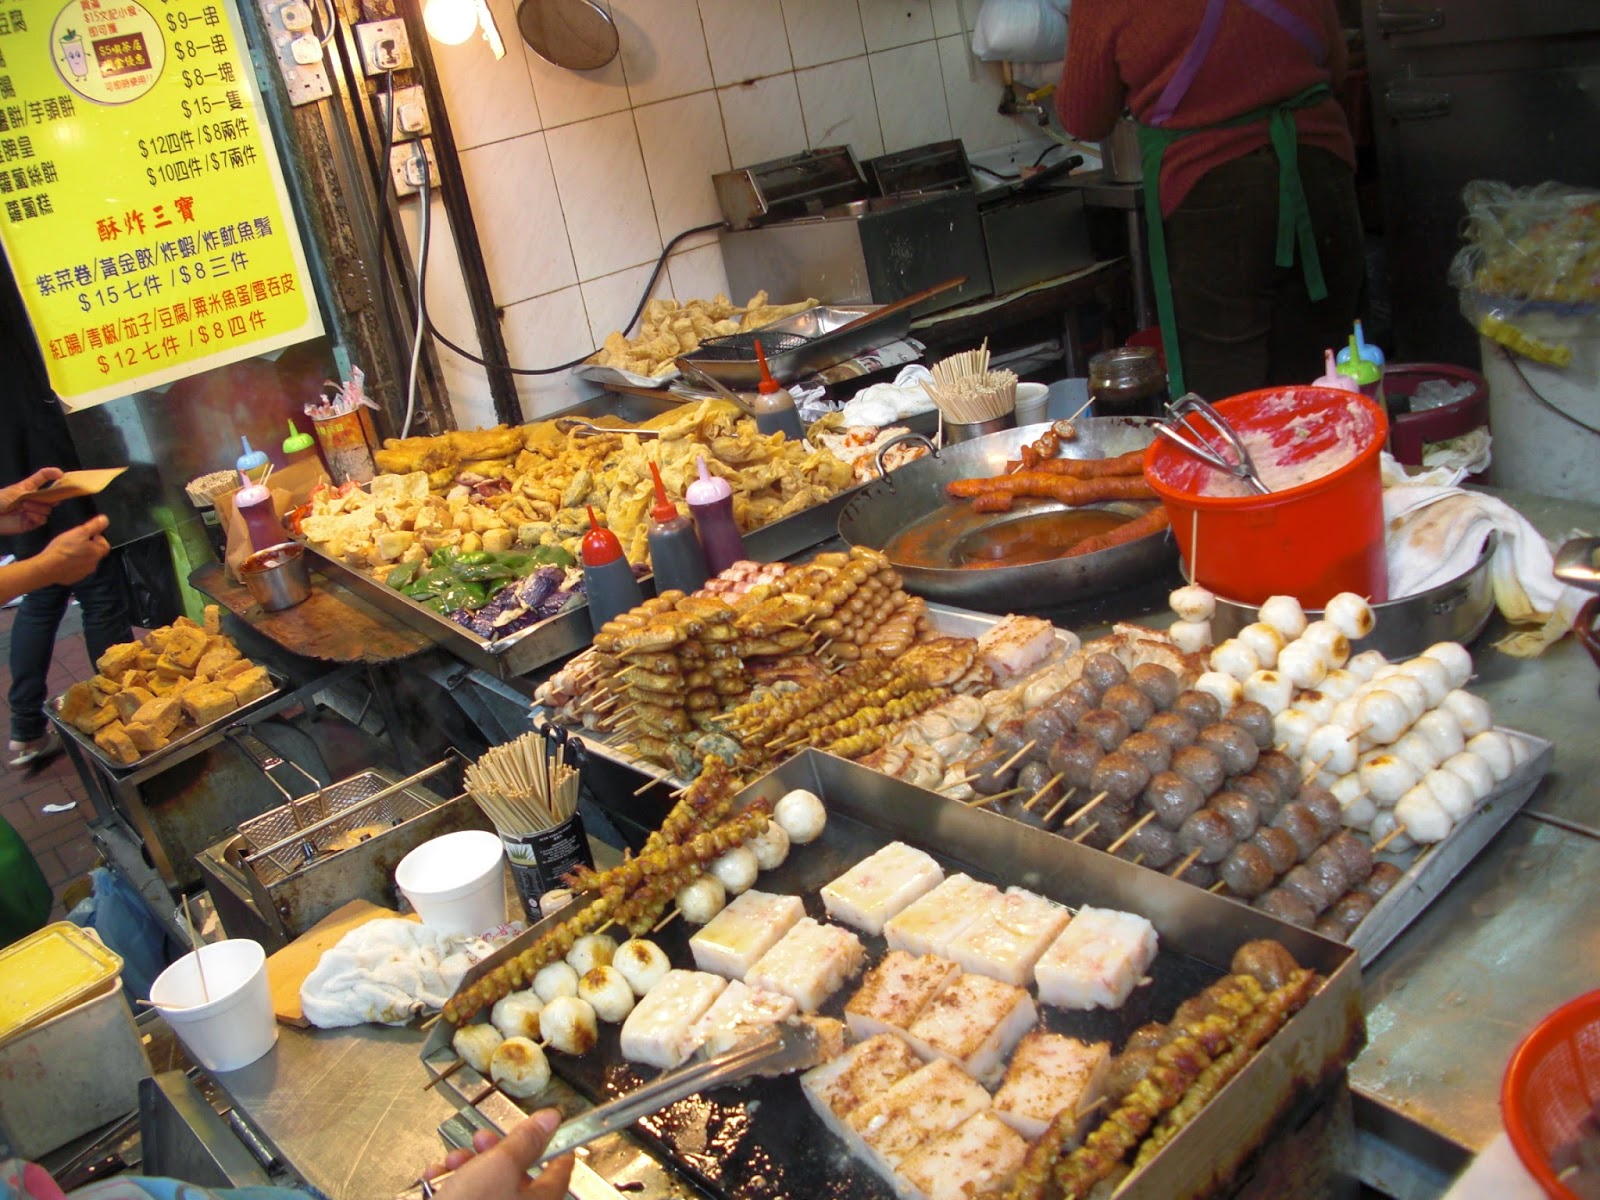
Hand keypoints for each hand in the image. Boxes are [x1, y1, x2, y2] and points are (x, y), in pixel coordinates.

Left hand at [0, 467, 62, 534]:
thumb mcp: (17, 492)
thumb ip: (34, 493)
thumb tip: (52, 498)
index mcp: (30, 487)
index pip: (44, 477)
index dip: (52, 473)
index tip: (61, 474)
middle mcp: (34, 499)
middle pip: (51, 496)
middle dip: (49, 497)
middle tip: (43, 498)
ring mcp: (33, 510)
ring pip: (47, 509)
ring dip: (37, 508)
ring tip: (24, 507)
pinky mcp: (31, 522)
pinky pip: (42, 520)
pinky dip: (36, 517)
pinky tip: (27, 516)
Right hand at [35, 515, 109, 586]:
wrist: (48, 567)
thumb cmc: (64, 549)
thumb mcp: (80, 532)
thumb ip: (94, 526)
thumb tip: (105, 520)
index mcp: (97, 553)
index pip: (105, 544)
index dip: (97, 538)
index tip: (87, 535)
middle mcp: (94, 565)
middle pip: (94, 553)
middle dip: (87, 547)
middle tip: (75, 541)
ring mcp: (83, 573)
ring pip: (84, 562)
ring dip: (79, 556)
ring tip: (67, 550)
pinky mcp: (73, 578)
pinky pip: (74, 570)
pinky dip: (71, 565)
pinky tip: (62, 560)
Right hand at [420, 1110, 573, 1199]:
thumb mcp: (500, 1165)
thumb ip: (525, 1141)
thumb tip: (550, 1121)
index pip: (560, 1170)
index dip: (553, 1145)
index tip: (547, 1130)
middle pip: (517, 1174)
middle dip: (494, 1151)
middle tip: (482, 1139)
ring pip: (487, 1184)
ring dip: (467, 1165)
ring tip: (452, 1161)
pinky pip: (465, 1197)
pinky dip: (450, 1184)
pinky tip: (436, 1179)